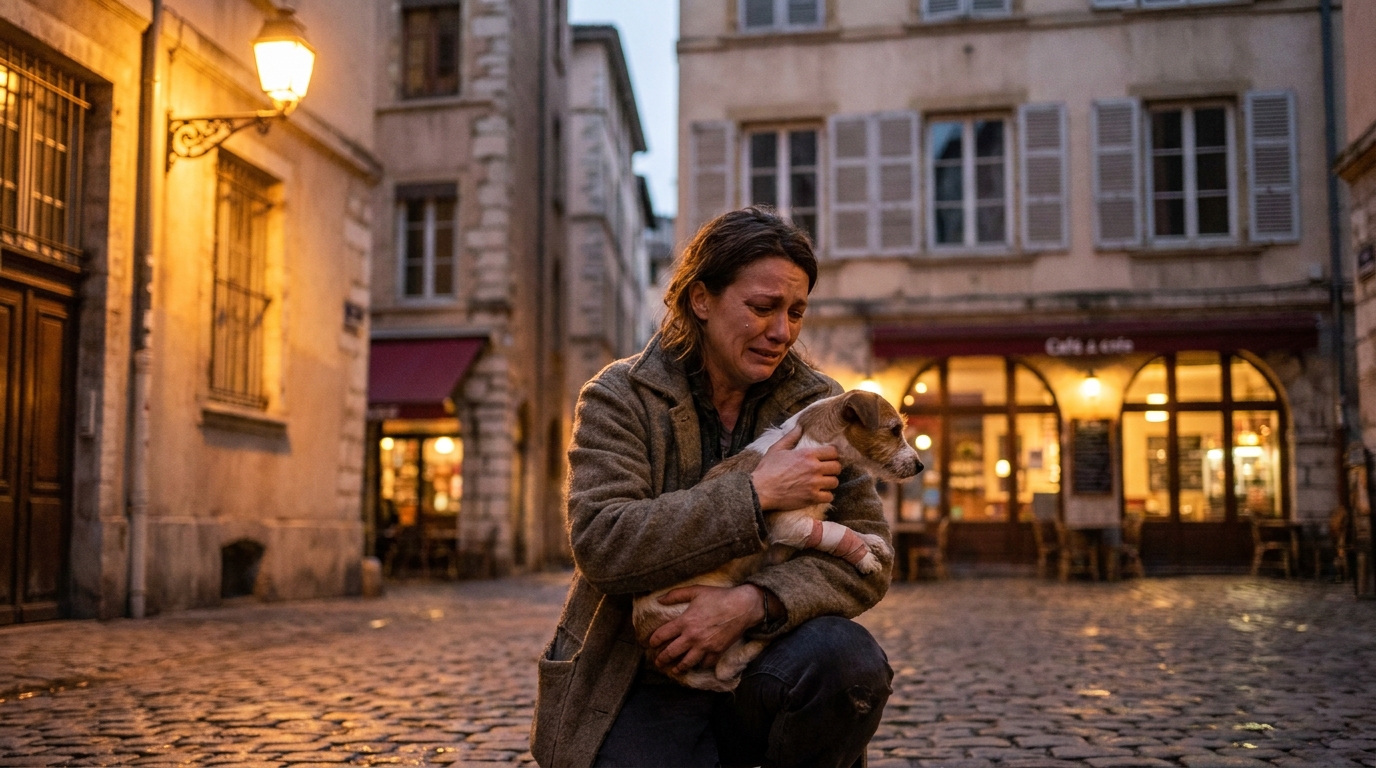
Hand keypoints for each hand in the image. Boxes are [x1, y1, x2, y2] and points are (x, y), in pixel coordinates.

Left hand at [647, 584, 764, 675]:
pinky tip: (696, 665)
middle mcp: (692, 636)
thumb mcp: (696, 591)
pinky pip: (705, 663)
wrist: (743, 606)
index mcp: (685, 621)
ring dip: (678, 668)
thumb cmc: (719, 597)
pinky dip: (699, 665)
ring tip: (673, 670)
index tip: (651, 644)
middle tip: (658, 662)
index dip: (654, 641)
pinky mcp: (717, 651)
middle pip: (671, 652)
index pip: (662, 635)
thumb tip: (659, 599)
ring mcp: (705, 646)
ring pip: (686, 662)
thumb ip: (675, 595)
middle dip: (662, 659)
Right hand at [750, 427, 841, 510]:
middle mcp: (814, 468)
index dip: (832, 455)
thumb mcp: (777, 448)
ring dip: (829, 482)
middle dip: (833, 468)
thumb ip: (791, 437)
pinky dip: (825, 495)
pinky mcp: (812, 498)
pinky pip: (829, 496)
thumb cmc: (767, 469)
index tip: (828, 458)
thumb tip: (799, 426)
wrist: (760, 489)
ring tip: (823, 482)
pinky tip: (819, 493)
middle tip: (826, 471)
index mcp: (807, 454)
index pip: (833, 452)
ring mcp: (814, 484)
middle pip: (837, 467)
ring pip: (835, 482)